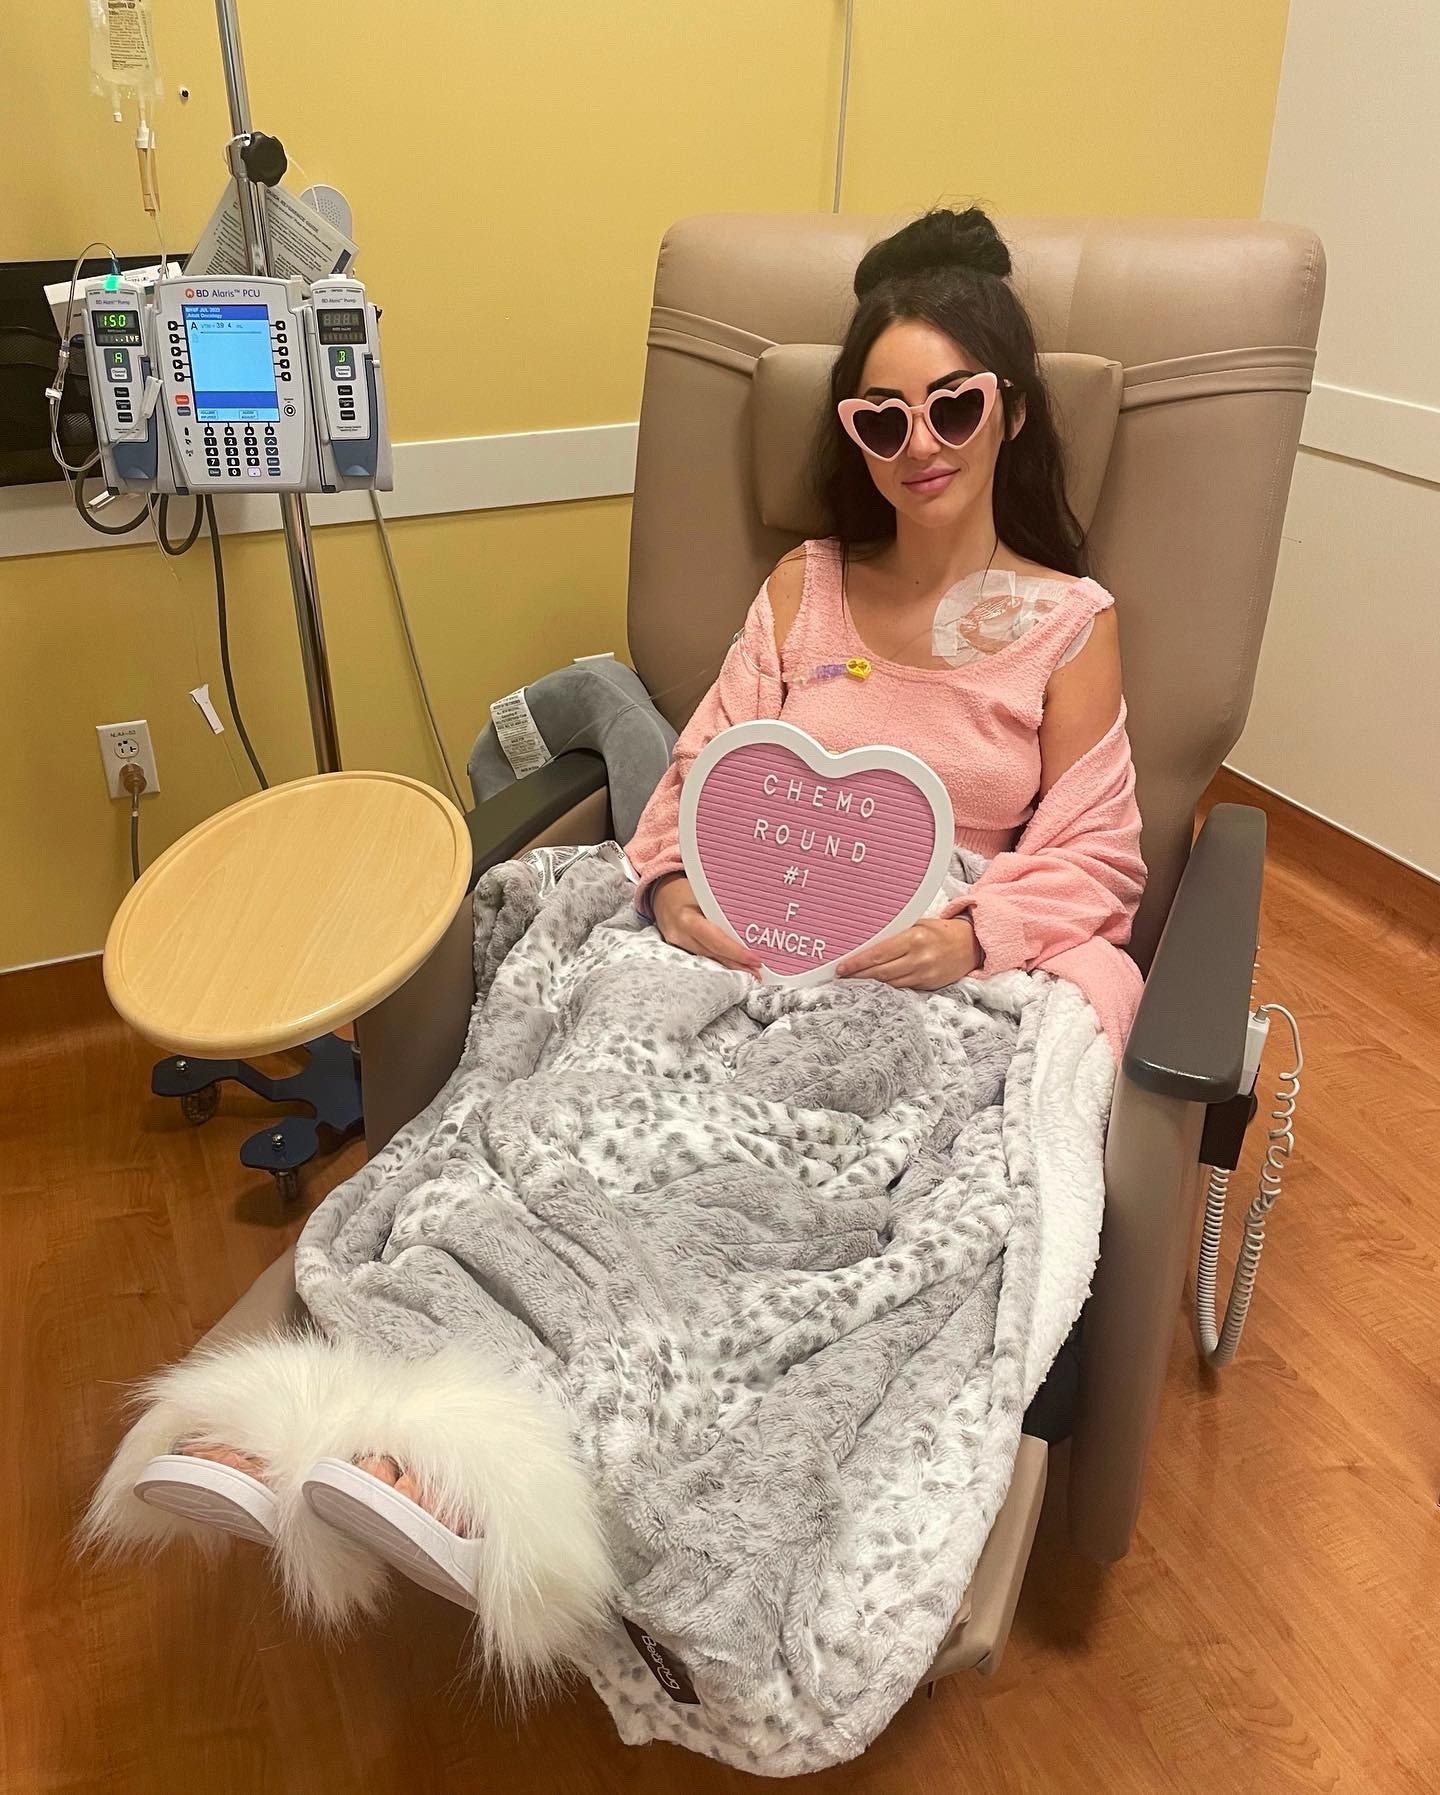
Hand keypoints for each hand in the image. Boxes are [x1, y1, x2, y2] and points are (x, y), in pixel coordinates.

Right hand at [650, 874, 761, 974]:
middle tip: (758, 973)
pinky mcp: (679, 949)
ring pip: (708, 958)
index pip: (715, 940)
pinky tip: (734, 966)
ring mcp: (678, 945)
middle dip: (737, 965)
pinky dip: (720, 961)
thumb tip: (751, 919)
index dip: (736, 952)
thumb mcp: (703, 892)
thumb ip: (722, 906)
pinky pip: (703, 956)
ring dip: (730, 966)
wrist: (662, 893)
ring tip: (751, 973)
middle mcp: (680, 935)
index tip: (755, 959)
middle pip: (713, 954)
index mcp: (686, 919)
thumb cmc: (685, 888)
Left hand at [837, 916, 980, 988]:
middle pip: (880, 972)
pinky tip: (874, 987)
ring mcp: (924, 974)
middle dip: (858, 976)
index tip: (840, 967)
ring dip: (869, 984)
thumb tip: (866, 939)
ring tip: (852, 983)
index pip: (878, 953)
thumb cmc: (939, 930)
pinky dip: (886, 988)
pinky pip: (902, 988)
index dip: (857, 963)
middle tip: (840, 978)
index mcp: (914, 938)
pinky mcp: (929, 985)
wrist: (971, 944)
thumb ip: (895, 931)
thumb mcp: (918, 923)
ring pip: (889, 983)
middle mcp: (919, 958)